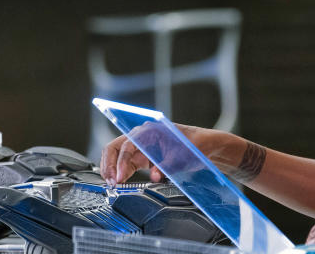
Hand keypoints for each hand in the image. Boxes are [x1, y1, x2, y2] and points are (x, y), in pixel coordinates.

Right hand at [99, 123, 228, 184]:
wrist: (205, 146)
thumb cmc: (195, 145)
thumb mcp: (182, 158)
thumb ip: (166, 167)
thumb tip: (153, 177)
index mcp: (149, 130)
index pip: (127, 144)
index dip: (120, 162)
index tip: (119, 177)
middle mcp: (142, 136)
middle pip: (116, 147)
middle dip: (109, 164)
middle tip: (111, 182)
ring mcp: (142, 145)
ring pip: (118, 155)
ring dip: (112, 168)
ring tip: (113, 184)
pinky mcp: (144, 155)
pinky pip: (126, 162)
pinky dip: (121, 172)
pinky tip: (119, 182)